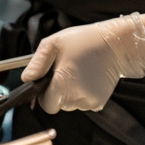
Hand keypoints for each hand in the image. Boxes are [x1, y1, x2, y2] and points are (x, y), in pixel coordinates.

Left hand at [22, 13, 144, 113]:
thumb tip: (26, 78)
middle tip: (65, 71)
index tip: (48, 81)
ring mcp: (90, 101)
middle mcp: (77, 97)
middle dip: (57, 91)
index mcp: (63, 83)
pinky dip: (81, 94)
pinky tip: (87, 78)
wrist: (117, 44)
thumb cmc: (84, 41)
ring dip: (69, 93)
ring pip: (70, 104)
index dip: (43, 94)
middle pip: (58, 104)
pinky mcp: (99, 102)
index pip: (46, 104)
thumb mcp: (54, 44)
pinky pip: (82, 103)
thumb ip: (37, 63)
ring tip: (77, 72)